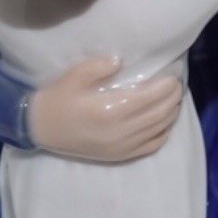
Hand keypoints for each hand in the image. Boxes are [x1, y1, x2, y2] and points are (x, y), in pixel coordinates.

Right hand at [28, 57, 182, 161]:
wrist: (40, 129)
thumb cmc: (58, 99)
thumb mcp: (73, 76)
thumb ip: (98, 66)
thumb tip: (121, 62)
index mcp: (110, 110)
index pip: (150, 98)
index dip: (166, 86)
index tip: (173, 75)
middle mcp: (120, 131)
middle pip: (159, 114)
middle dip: (173, 98)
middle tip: (177, 84)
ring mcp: (121, 146)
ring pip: (159, 130)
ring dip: (171, 114)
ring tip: (174, 99)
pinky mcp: (119, 155)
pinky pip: (151, 146)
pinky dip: (163, 133)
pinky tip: (165, 122)